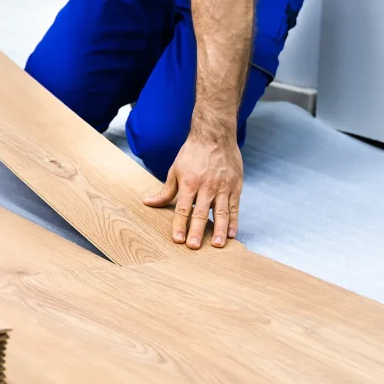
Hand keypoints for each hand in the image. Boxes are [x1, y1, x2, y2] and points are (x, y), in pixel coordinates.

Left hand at [143, 129, 242, 248]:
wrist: (215, 135)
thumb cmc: (193, 153)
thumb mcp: (175, 170)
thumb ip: (165, 191)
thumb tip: (148, 203)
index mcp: (189, 183)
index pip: (183, 209)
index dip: (179, 225)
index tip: (178, 240)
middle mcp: (207, 187)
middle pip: (201, 214)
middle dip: (197, 232)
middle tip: (194, 247)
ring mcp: (223, 187)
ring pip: (221, 213)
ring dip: (219, 230)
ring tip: (217, 245)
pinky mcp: (235, 187)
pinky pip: (235, 208)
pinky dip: (234, 222)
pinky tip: (231, 234)